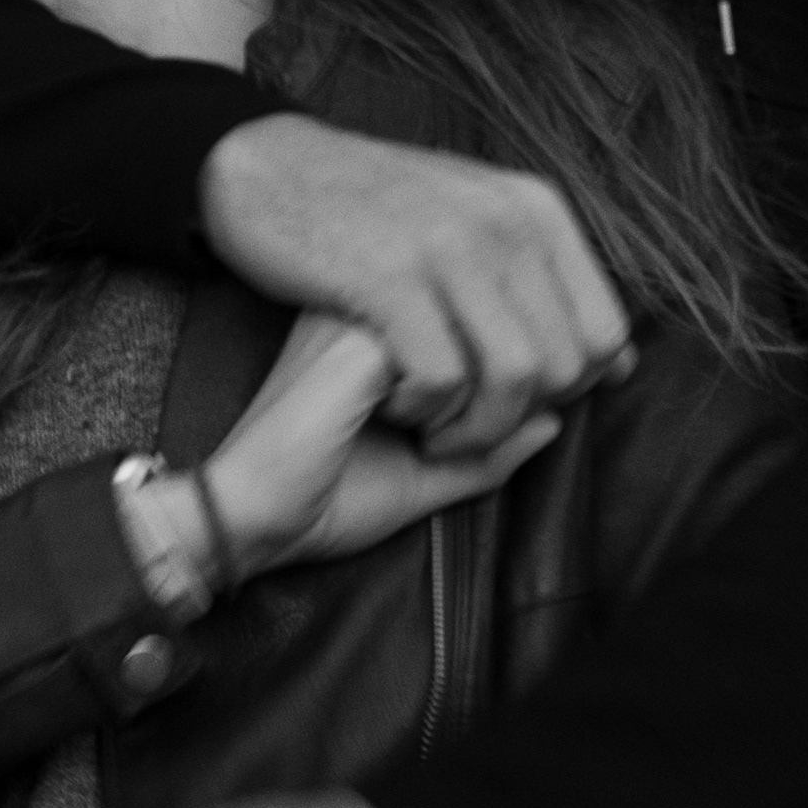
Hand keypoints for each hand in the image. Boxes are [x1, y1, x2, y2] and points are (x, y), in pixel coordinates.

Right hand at [194, 318, 557, 578]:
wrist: (249, 514)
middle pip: (525, 328)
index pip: (525, 316)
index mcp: (417, 312)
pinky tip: (379, 418)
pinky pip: (453, 367)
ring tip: (420, 434)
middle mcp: (405, 292)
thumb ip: (496, 445)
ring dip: (480, 413)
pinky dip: (437, 414)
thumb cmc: (329, 491)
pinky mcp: (365, 330)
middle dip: (517, 402)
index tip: (500, 422)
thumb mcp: (432, 468)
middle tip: (453, 439)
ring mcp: (382, 302)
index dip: (541, 375)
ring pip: (497, 346)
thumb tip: (558, 418)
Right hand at [200, 114, 630, 453]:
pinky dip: (424, 412)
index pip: (606, 333)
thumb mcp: (475, 218)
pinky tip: (393, 403)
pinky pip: (443, 378)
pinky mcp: (390, 277)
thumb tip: (619, 361)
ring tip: (435, 429)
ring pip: (515, 379)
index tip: (519, 405)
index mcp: (539, 210)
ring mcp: (451, 247)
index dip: (571, 389)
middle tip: (469, 425)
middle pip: (567, 367)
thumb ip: (544, 282)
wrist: (269, 166)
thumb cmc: (372, 209)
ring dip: (475, 428)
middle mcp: (509, 222)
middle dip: (521, 417)